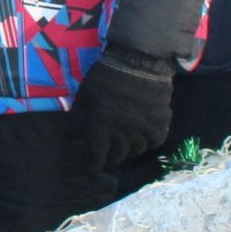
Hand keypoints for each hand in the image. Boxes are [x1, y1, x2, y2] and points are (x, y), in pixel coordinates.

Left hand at [71, 48, 175, 172]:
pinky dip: (144, 144)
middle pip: (116, 157)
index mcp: (103, 128)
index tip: (90, 168)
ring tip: (120, 147)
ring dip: (125, 152)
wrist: (140, 63)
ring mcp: (144, 133)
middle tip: (104, 157)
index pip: (96, 157)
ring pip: (134, 152)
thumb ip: (77, 118)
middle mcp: (124, 136)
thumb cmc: (107, 77)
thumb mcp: (85, 94)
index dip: (92, 165)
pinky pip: (151, 144)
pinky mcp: (160, 127)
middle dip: (108, 159)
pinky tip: (138, 138)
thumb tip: (70, 137)